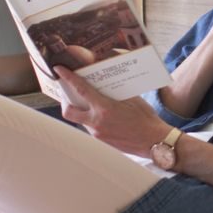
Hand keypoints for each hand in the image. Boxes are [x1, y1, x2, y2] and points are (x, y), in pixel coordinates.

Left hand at [55, 66, 170, 156]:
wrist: (153, 141)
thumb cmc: (145, 118)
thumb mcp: (131, 99)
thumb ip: (114, 92)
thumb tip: (104, 84)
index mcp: (104, 109)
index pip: (80, 90)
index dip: (68, 78)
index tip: (59, 70)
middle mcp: (96, 123)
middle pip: (69, 111)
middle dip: (65, 101)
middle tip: (69, 93)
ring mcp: (97, 134)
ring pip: (80, 120)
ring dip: (82, 110)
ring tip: (91, 103)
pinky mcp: (101, 142)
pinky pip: (90, 128)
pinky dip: (92, 119)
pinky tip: (103, 116)